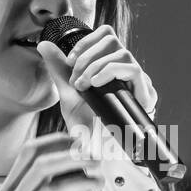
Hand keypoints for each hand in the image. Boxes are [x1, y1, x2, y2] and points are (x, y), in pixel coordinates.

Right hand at [0, 132, 103, 190]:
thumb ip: (36, 188)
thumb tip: (72, 170)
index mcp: (8, 187)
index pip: (28, 153)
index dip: (55, 142)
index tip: (78, 141)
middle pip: (41, 168)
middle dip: (72, 159)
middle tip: (96, 159)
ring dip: (79, 185)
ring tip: (99, 183)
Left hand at [35, 24, 158, 134]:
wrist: (96, 153)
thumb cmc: (86, 127)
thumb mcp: (69, 93)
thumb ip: (59, 68)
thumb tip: (44, 44)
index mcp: (112, 68)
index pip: (107, 37)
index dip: (87, 42)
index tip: (71, 61)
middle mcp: (127, 73)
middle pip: (113, 41)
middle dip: (88, 55)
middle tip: (76, 78)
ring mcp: (138, 84)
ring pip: (123, 53)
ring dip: (96, 66)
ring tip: (84, 85)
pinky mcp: (146, 95)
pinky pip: (133, 70)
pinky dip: (111, 72)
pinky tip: (97, 83)